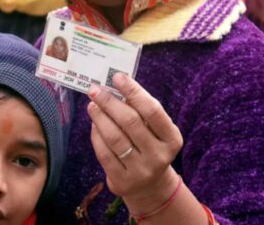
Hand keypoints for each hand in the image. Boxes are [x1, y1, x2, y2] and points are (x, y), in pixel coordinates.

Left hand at [87, 73, 182, 213]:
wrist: (150, 186)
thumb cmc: (150, 146)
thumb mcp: (155, 131)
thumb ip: (141, 110)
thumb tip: (116, 84)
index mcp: (172, 139)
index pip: (152, 110)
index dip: (134, 91)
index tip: (117, 77)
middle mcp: (159, 156)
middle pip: (131, 122)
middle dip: (110, 102)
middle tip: (95, 89)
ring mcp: (141, 171)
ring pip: (115, 138)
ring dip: (100, 117)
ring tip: (92, 104)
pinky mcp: (123, 181)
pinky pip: (104, 153)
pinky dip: (96, 136)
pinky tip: (94, 125)